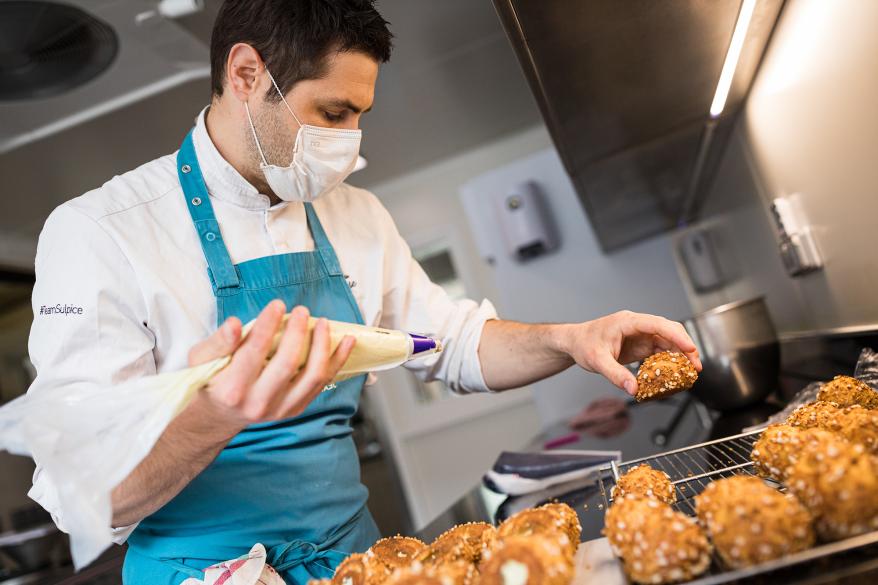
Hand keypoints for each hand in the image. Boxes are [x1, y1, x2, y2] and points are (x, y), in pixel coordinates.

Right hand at [186, 300, 355, 429]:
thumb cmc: (210, 380)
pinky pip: (321, 383)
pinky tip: (346, 342)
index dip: (267, 325)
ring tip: (323, 323)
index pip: (254, 352)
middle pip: (287, 364)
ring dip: (323, 346)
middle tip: (302, 311)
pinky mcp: (295, 408)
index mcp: (232, 389)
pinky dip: (337, 361)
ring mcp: (279, 409)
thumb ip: (218, 341)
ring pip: (311, 376)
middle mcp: (258, 403)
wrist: (218, 416)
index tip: (277, 305)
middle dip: (298, 333)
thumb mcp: (201, 359)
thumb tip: (234, 324)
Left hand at [559, 310, 701, 395]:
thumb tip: (634, 389)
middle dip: (685, 346)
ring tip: (690, 372)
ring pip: (668, 341)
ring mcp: (640, 334)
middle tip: (695, 366)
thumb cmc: (584, 345)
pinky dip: (670, 360)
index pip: (657, 324)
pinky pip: (660, 350)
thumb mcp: (597, 361)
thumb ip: (616, 375)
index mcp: (628, 322)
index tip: (690, 348)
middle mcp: (637, 325)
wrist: (575, 342)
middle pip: (668, 331)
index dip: (676, 336)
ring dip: (681, 355)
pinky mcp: (641, 345)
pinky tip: (676, 372)